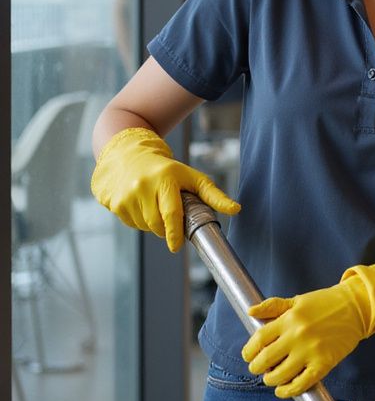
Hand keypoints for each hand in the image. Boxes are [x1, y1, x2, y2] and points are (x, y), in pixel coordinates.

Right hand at [90, 127, 238, 251]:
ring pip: (143, 226)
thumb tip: (236, 210)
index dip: (174, 234)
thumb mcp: (191, 177)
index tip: (176, 247)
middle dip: (166, 228)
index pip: (171, 213)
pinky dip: (138, 220)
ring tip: (155, 205)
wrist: (128, 153)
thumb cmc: (167, 169)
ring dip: (152, 224)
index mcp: (166, 179)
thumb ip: (214, 195)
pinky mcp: (112, 202)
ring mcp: (125, 195)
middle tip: (170, 216)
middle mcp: (143, 186)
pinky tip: (140, 204)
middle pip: (157, 224)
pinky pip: (130, 222)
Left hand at [243, 247, 374, 397]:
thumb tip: (250, 311)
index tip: (249, 356)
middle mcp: (297, 335)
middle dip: (257, 368)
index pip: (258, 340)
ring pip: (280, 375)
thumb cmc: (326, 303)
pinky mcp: (324, 363)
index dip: (249, 351)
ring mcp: (311, 350)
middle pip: (265, 359)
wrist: (357, 307)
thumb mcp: (298, 300)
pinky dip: (289, 391)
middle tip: (259, 369)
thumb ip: (273, 306)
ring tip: (272, 377)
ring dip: (271, 380)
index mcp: (289, 318)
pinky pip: (301, 384)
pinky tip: (283, 390)